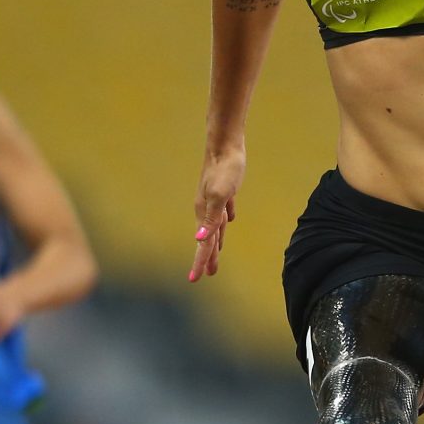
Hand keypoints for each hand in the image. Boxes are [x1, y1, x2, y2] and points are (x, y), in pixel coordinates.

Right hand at [191, 147, 244, 282]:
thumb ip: (212, 217)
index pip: (203, 244)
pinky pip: (224, 210)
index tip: (194, 280)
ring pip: (216, 226)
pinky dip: (225, 220)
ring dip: (216, 241)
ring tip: (216, 253)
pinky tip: (230, 219)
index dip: (200, 262)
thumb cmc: (225, 169)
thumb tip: (200, 238)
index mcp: (205, 212)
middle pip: (208, 238)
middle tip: (207, 275)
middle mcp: (207, 208)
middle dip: (207, 257)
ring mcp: (215, 198)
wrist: (226, 143)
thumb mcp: (220, 195)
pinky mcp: (225, 189)